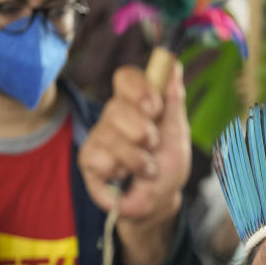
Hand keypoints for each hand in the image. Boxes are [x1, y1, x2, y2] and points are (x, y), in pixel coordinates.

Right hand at [79, 64, 190, 264]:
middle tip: (153, 146)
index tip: (155, 108)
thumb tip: (174, 63)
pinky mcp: (88, 159)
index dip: (139, 88)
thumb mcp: (177, 130)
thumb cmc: (168, 164)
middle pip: (116, 107)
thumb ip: (173, 98)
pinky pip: (100, 157)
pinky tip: (124, 177)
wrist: (160, 200)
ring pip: (112, 136)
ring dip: (138, 159)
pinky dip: (120, 171)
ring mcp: (99, 136)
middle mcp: (115, 115)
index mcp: (137, 103)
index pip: (126, 77)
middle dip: (143, 132)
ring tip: (146, 169)